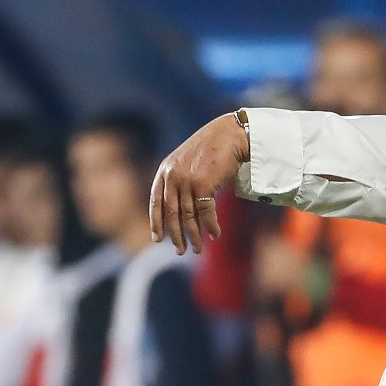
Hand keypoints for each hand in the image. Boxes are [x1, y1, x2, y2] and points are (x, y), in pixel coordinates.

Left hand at [149, 113, 249, 254]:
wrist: (229, 134)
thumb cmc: (212, 149)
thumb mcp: (188, 164)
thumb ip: (180, 182)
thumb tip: (183, 212)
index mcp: (165, 171)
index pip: (155, 202)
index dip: (156, 222)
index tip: (157, 239)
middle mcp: (172, 176)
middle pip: (171, 214)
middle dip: (176, 235)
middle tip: (180, 251)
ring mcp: (187, 180)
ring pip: (188, 216)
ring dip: (194, 235)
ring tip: (197, 249)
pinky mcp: (203, 184)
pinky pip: (205, 212)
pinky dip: (210, 226)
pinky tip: (215, 235)